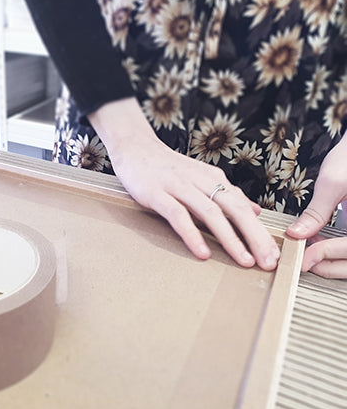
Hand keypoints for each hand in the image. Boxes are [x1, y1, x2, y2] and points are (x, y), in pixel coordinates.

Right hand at [88, 98, 280, 270]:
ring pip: (210, 213)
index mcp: (213, 178)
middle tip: (268, 261)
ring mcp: (178, 186)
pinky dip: (192, 234)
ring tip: (243, 260)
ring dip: (230, 238)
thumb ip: (226, 194)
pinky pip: (178, 215)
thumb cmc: (166, 167)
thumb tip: (254, 211)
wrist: (135, 146)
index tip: (273, 255)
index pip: (243, 207)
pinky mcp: (156, 193)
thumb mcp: (200, 178)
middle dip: (254, 237)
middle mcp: (200, 181)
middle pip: (234, 210)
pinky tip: (203, 253)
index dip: (260, 232)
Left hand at [287, 135, 346, 278]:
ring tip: (311, 249)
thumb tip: (295, 234)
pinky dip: (340, 254)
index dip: (327, 255)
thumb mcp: (333, 182)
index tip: (303, 256)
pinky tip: (321, 243)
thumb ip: (316, 212)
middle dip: (330, 265)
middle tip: (304, 260)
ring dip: (335, 262)